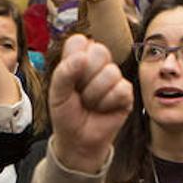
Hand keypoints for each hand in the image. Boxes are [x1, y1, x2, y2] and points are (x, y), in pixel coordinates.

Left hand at [47, 34, 132, 171]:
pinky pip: (121, 90)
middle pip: (100, 51)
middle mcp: (98, 63)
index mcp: (79, 57)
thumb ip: (63, 73)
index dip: (72, 60)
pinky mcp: (126, 93)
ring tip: (90, 104)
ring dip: (95, 95)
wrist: (78, 141)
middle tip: (79, 93)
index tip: (68, 80)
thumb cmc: (66, 114)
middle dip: (85, 77)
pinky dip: (107, 104)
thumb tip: (82, 57)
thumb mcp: (56, 94)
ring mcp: (114, 77)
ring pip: (111, 72)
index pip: (79, 41)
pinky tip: (103, 109)